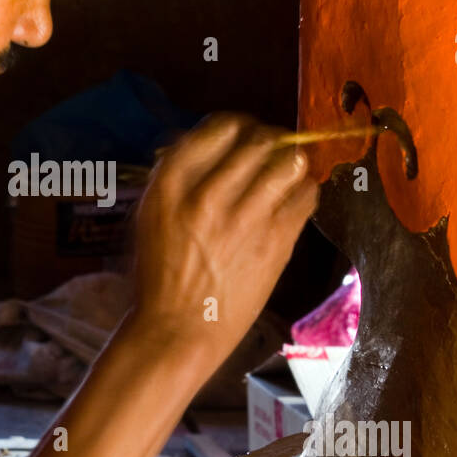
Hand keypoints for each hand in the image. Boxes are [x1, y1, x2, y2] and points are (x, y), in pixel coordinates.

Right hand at [129, 113, 317, 378]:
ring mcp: (244, 221)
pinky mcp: (275, 244)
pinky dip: (304, 189)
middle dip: (269, 139)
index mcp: (170, 187)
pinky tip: (294, 197)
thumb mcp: (152, 217)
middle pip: (257, 140)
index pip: (217, 129)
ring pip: (288, 164)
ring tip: (287, 169)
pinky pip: (305, 197)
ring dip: (291, 161)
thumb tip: (213, 143)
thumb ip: (179, 178)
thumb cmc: (161, 275)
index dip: (235, 126)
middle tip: (272, 148)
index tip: (241, 134)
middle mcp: (207, 197)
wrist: (179, 330)